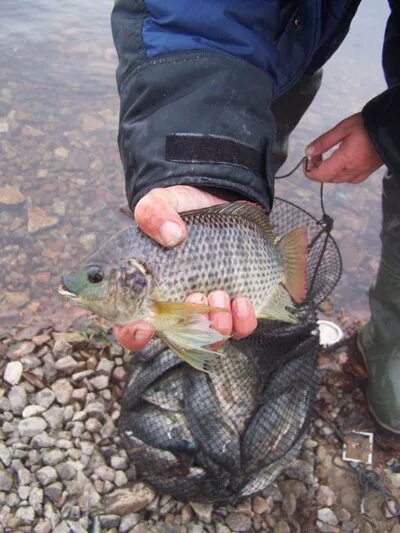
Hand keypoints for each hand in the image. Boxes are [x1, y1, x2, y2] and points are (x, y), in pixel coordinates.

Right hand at [113, 185, 256, 350]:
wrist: (215, 204)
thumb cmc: (179, 211)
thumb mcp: (159, 203)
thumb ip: (153, 213)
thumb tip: (171, 235)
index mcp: (145, 293)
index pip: (130, 328)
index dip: (133, 335)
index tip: (145, 325)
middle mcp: (175, 309)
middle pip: (177, 340)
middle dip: (189, 326)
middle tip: (196, 295)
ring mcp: (206, 311)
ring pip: (210, 340)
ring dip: (216, 326)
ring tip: (220, 294)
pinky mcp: (233, 306)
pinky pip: (239, 329)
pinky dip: (242, 321)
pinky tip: (241, 300)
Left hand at [304, 113, 382, 182]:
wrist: (390, 129)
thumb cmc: (368, 125)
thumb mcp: (342, 128)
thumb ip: (324, 142)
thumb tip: (309, 151)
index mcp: (346, 159)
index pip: (321, 174)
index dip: (309, 171)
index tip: (306, 162)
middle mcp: (352, 170)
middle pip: (327, 178)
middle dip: (317, 169)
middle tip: (315, 155)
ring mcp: (360, 173)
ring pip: (336, 179)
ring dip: (327, 171)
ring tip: (325, 157)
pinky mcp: (365, 173)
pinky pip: (347, 179)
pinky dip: (338, 174)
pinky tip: (338, 164)